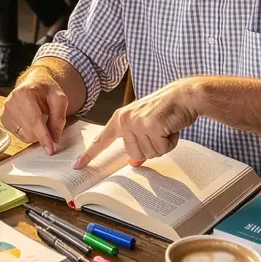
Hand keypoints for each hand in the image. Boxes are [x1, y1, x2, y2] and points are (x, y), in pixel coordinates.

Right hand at [2, 69, 67, 154]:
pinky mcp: (4, 120)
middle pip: (29, 131)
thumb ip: (59, 118)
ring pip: (25, 136)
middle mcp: (11, 102)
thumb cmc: (47, 90)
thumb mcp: (60, 99)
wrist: (34, 83)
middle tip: (51, 124)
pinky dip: (29, 133)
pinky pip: (19, 136)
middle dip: (43, 134)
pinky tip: (31, 122)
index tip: (50, 150)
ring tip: (40, 119)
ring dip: (36, 134)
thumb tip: (56, 138)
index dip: (43, 136)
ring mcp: (5, 111)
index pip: (35, 120)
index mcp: (24, 93)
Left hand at [73, 79, 200, 169]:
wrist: (183, 96)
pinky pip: (162, 149)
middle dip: (151, 147)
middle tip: (159, 130)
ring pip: (149, 154)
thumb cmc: (165, 110)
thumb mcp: (145, 125)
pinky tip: (171, 128)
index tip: (77, 166)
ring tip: (165, 128)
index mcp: (120, 119)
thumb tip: (133, 163)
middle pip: (134, 155)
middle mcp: (125, 120)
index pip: (101, 140)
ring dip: (162, 144)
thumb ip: (136, 141)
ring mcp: (137, 123)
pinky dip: (170, 142)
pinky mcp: (152, 127)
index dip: (89, 155)